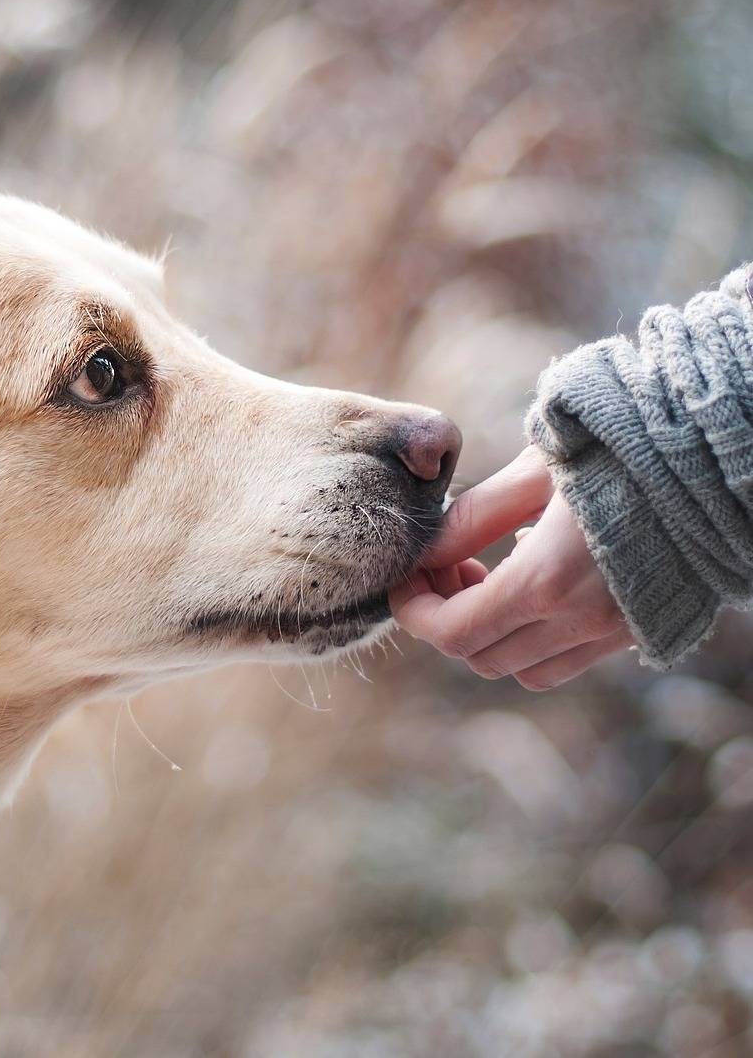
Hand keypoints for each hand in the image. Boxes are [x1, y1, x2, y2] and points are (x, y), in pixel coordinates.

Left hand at [389, 447, 633, 688]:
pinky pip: (566, 661)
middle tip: (446, 566)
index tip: (404, 577)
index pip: (452, 632)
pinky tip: (535, 580)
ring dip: (489, 634)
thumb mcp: (536, 470)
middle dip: (446, 618)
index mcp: (547, 581)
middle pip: (479, 657)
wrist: (716, 460)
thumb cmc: (621, 450)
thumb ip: (474, 517)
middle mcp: (581, 622)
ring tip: (487, 574)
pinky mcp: (638, 631)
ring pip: (522, 669)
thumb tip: (426, 551)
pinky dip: (533, 638)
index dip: (413, 611)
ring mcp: (614, 633)